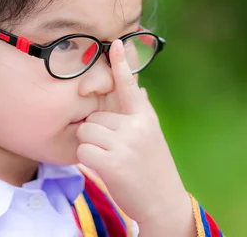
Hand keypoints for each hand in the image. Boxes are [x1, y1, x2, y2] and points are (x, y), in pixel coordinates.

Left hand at [76, 40, 194, 235]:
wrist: (164, 203)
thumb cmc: (154, 167)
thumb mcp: (152, 135)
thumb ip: (141, 111)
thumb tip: (139, 89)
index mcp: (144, 117)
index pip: (130, 86)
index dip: (121, 65)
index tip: (116, 44)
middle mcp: (136, 126)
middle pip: (94, 115)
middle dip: (96, 132)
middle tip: (113, 150)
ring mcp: (125, 143)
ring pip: (86, 130)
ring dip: (90, 146)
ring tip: (109, 159)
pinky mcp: (113, 162)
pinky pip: (83, 150)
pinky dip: (88, 161)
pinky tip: (104, 169)